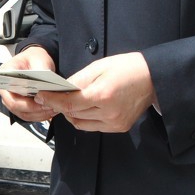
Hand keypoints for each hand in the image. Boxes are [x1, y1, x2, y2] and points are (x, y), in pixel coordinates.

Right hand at [0, 46, 57, 123]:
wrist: (36, 61)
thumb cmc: (34, 58)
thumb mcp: (38, 58)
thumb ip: (40, 69)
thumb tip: (42, 84)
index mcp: (4, 76)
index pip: (10, 94)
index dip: (24, 101)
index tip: (41, 99)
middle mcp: (5, 89)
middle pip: (15, 106)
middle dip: (34, 109)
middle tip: (50, 106)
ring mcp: (11, 98)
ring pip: (23, 113)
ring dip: (38, 114)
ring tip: (53, 109)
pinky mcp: (20, 105)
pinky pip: (28, 115)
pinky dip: (40, 115)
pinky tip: (50, 111)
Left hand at [36, 52, 156, 132]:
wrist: (153, 78)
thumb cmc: (127, 68)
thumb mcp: (98, 67)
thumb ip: (77, 80)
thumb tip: (59, 89)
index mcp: (102, 96)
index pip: (68, 104)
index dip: (52, 100)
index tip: (41, 95)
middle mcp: (108, 113)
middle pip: (73, 114)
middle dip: (60, 105)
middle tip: (53, 96)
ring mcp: (115, 123)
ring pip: (81, 123)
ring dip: (71, 113)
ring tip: (69, 101)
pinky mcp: (119, 127)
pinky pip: (93, 127)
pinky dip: (84, 118)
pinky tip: (85, 107)